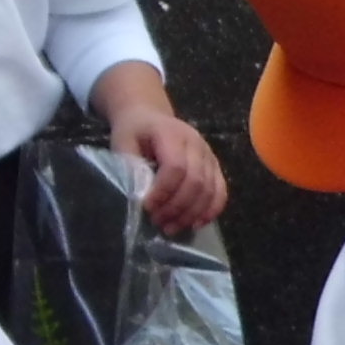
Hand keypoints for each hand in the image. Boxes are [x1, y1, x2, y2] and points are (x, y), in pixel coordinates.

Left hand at [93, 65, 229, 236]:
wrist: (148, 117)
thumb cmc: (134, 133)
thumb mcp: (123, 144)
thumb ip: (132, 169)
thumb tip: (141, 198)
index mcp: (171, 133)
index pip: (175, 166)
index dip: (163, 191)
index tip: (147, 207)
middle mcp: (196, 142)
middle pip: (195, 181)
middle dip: (176, 207)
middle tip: (158, 222)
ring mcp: (208, 154)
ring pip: (210, 190)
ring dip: (191, 214)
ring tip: (171, 228)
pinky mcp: (214, 166)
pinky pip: (221, 191)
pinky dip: (210, 211)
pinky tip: (195, 224)